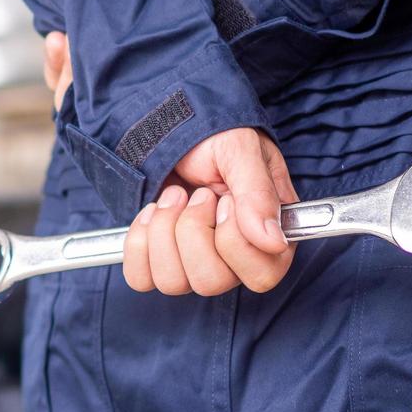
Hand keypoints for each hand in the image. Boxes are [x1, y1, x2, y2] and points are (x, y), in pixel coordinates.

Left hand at [42, 30, 297, 293]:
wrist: (175, 129)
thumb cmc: (216, 139)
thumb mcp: (241, 152)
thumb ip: (258, 193)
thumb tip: (272, 240)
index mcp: (269, 239)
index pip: (261, 276)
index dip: (235, 240)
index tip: (224, 199)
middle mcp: (234, 259)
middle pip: (211, 282)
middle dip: (193, 229)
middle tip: (196, 193)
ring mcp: (193, 263)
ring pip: (173, 282)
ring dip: (165, 229)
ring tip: (174, 194)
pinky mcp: (158, 260)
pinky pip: (140, 277)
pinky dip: (139, 242)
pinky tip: (151, 212)